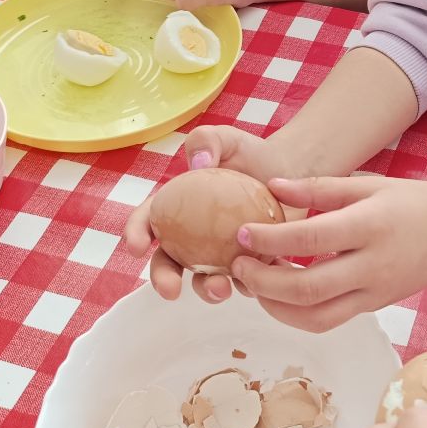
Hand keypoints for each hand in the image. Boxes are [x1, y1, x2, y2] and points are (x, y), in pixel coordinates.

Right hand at [123, 131, 306, 306]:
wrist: (290, 169)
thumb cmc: (250, 153)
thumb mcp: (226, 138)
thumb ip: (205, 141)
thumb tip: (199, 165)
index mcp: (175, 208)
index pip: (147, 222)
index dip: (136, 235)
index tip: (137, 247)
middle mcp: (191, 238)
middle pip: (168, 262)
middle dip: (163, 280)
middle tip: (170, 289)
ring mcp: (219, 255)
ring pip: (204, 279)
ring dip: (206, 289)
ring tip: (219, 288)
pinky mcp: (249, 265)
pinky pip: (245, 281)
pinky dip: (248, 286)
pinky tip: (256, 284)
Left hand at [230, 175, 426, 332]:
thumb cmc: (409, 201)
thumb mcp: (366, 184)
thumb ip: (317, 187)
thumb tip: (271, 186)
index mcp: (369, 226)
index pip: (311, 240)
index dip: (271, 240)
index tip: (241, 234)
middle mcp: (373, 265)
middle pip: (308, 290)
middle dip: (263, 283)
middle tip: (238, 266)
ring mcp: (375, 293)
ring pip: (316, 318)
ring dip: (275, 307)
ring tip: (253, 283)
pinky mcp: (374, 307)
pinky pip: (328, 320)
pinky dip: (296, 313)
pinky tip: (279, 293)